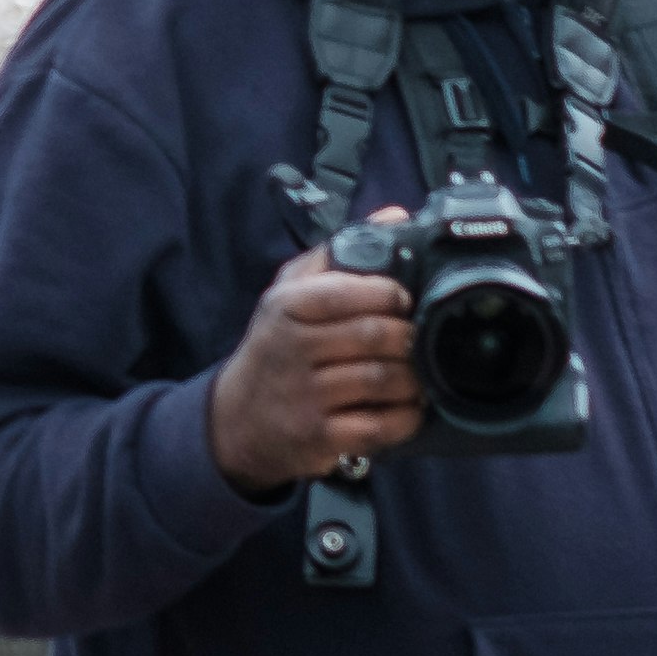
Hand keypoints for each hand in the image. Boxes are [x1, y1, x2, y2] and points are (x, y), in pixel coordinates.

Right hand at [204, 232, 425, 492]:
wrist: (238, 419)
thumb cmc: (275, 347)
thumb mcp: (289, 292)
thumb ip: (338, 253)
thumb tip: (395, 218)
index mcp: (287, 307)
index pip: (347, 291)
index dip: (389, 294)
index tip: (405, 300)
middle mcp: (293, 349)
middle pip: (373, 336)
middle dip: (408, 337)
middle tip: (417, 338)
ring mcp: (307, 396)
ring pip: (383, 381)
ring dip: (414, 378)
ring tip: (418, 372)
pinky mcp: (321, 437)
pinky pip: (380, 426)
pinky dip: (406, 416)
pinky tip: (407, 407)